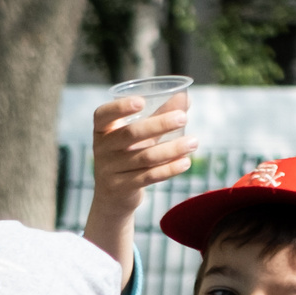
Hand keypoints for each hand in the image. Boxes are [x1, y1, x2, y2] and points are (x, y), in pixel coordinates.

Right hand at [81, 95, 197, 274]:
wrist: (113, 197)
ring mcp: (108, 170)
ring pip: (145, 157)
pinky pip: (148, 177)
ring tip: (194, 142)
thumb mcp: (139, 136)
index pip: (103, 115)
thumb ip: (158, 116)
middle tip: (183, 118)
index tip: (142, 101)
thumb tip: (185, 98)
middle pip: (130, 134)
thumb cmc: (128, 156)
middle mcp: (101, 149)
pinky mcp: (120, 188)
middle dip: (159, 125)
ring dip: (172, 148)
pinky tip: (185, 162)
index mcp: (102, 130)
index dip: (120, 107)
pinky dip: (169, 169)